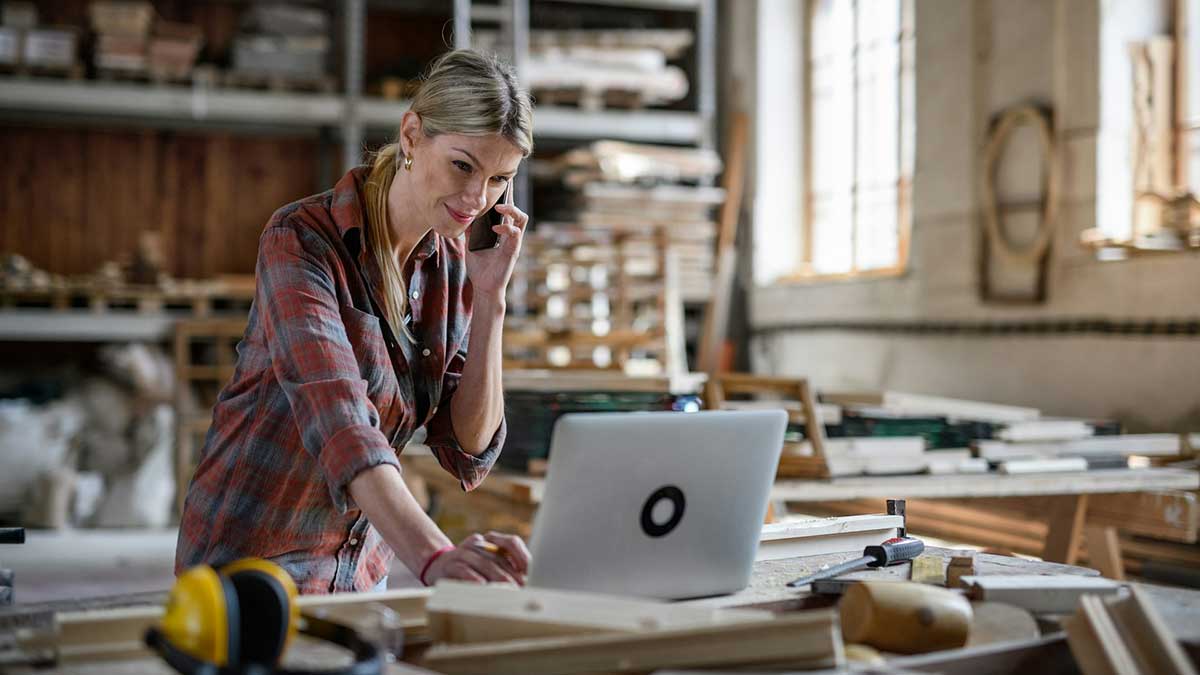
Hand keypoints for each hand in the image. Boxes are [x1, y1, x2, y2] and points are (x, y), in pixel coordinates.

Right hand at [422, 531, 530, 585]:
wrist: (435, 565)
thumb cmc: (468, 569)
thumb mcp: (487, 564)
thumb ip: (505, 567)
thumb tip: (526, 582)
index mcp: (490, 541)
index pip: (511, 542)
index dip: (522, 556)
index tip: (530, 572)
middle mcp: (477, 543)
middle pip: (499, 557)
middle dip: (513, 575)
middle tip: (523, 588)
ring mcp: (463, 552)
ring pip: (483, 563)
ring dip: (497, 577)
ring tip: (508, 589)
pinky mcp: (449, 564)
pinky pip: (464, 570)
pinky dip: (474, 578)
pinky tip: (483, 586)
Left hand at [464, 184, 526, 303]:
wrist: (484, 287)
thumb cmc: (480, 268)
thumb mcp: (471, 244)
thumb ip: (470, 231)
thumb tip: (462, 216)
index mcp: (503, 233)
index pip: (508, 211)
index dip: (507, 197)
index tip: (503, 184)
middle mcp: (511, 236)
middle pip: (517, 211)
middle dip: (511, 198)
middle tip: (502, 190)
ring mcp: (514, 243)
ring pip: (522, 219)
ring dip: (512, 210)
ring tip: (499, 207)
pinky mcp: (513, 251)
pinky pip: (515, 235)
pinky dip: (506, 228)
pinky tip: (495, 228)